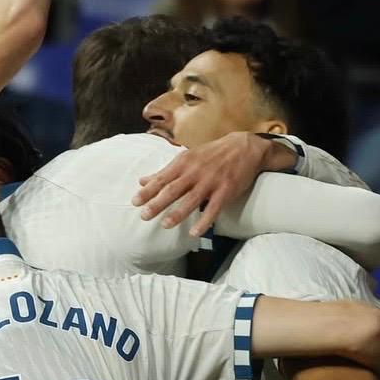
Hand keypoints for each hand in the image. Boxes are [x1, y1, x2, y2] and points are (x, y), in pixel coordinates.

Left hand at [132, 131, 296, 235]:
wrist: (244, 147)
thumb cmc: (211, 154)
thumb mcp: (187, 158)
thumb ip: (164, 172)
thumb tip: (141, 181)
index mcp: (184, 163)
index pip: (162, 179)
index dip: (148, 191)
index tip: (134, 202)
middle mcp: (196, 172)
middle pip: (173, 189)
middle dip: (157, 203)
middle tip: (144, 216)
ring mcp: (211, 181)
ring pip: (192, 199)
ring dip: (178, 213)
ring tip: (165, 225)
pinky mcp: (226, 190)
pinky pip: (214, 208)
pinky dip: (204, 221)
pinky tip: (194, 233)